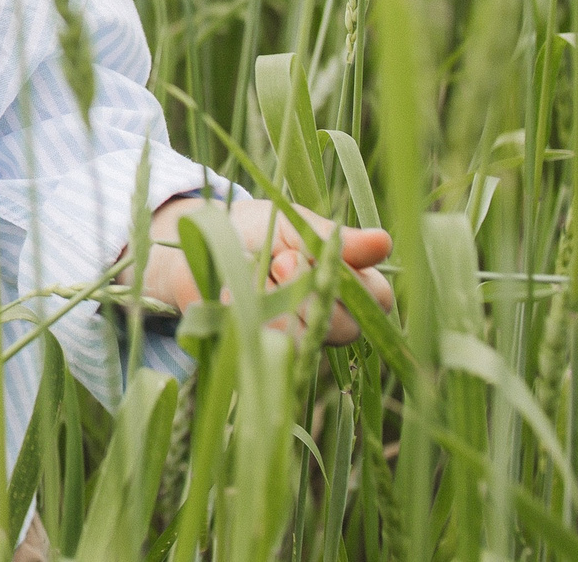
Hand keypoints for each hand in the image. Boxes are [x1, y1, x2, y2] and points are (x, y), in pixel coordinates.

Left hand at [140, 196, 394, 346]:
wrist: (192, 245)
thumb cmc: (251, 231)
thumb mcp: (291, 225)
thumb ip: (333, 239)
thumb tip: (384, 242)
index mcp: (345, 285)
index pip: (379, 298)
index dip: (353, 276)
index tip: (310, 249)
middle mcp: (325, 319)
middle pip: (349, 326)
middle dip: (313, 288)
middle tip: (281, 260)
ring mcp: (294, 341)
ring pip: (310, 337)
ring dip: (283, 299)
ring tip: (261, 271)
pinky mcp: (259, 352)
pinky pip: (269, 343)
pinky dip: (253, 309)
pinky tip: (240, 291)